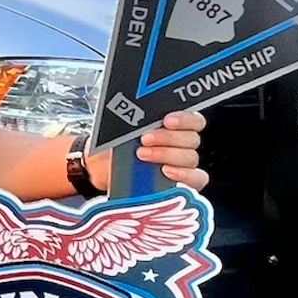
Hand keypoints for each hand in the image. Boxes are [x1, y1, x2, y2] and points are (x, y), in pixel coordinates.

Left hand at [86, 112, 206, 193]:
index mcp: (174, 125)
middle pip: (191, 138)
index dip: (185, 119)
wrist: (101, 168)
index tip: (167, 120)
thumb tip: (141, 114)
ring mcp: (182, 165)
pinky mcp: (182, 183)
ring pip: (191, 157)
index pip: (194, 119)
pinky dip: (184, 175)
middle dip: (167, 137)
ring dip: (167, 154)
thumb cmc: (116, 145)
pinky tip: (166, 172)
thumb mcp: (123, 129)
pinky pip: (196, 179)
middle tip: (145, 139)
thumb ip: (139, 121)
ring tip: (143, 155)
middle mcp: (182, 144)